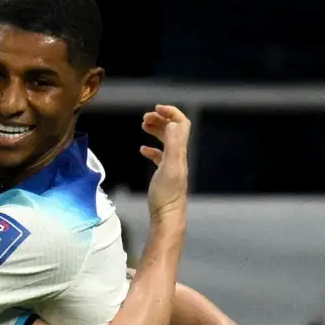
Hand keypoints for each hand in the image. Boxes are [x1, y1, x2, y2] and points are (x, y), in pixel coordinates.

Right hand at [140, 104, 190, 219]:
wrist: (167, 216)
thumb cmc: (166, 195)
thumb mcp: (170, 167)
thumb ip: (173, 145)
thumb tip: (173, 123)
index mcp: (180, 152)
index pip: (181, 124)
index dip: (171, 113)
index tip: (156, 108)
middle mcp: (178, 156)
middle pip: (174, 130)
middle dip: (161, 119)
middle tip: (146, 117)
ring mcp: (171, 165)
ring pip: (167, 141)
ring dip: (157, 130)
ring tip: (144, 125)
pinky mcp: (164, 175)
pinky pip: (159, 156)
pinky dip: (151, 149)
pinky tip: (142, 150)